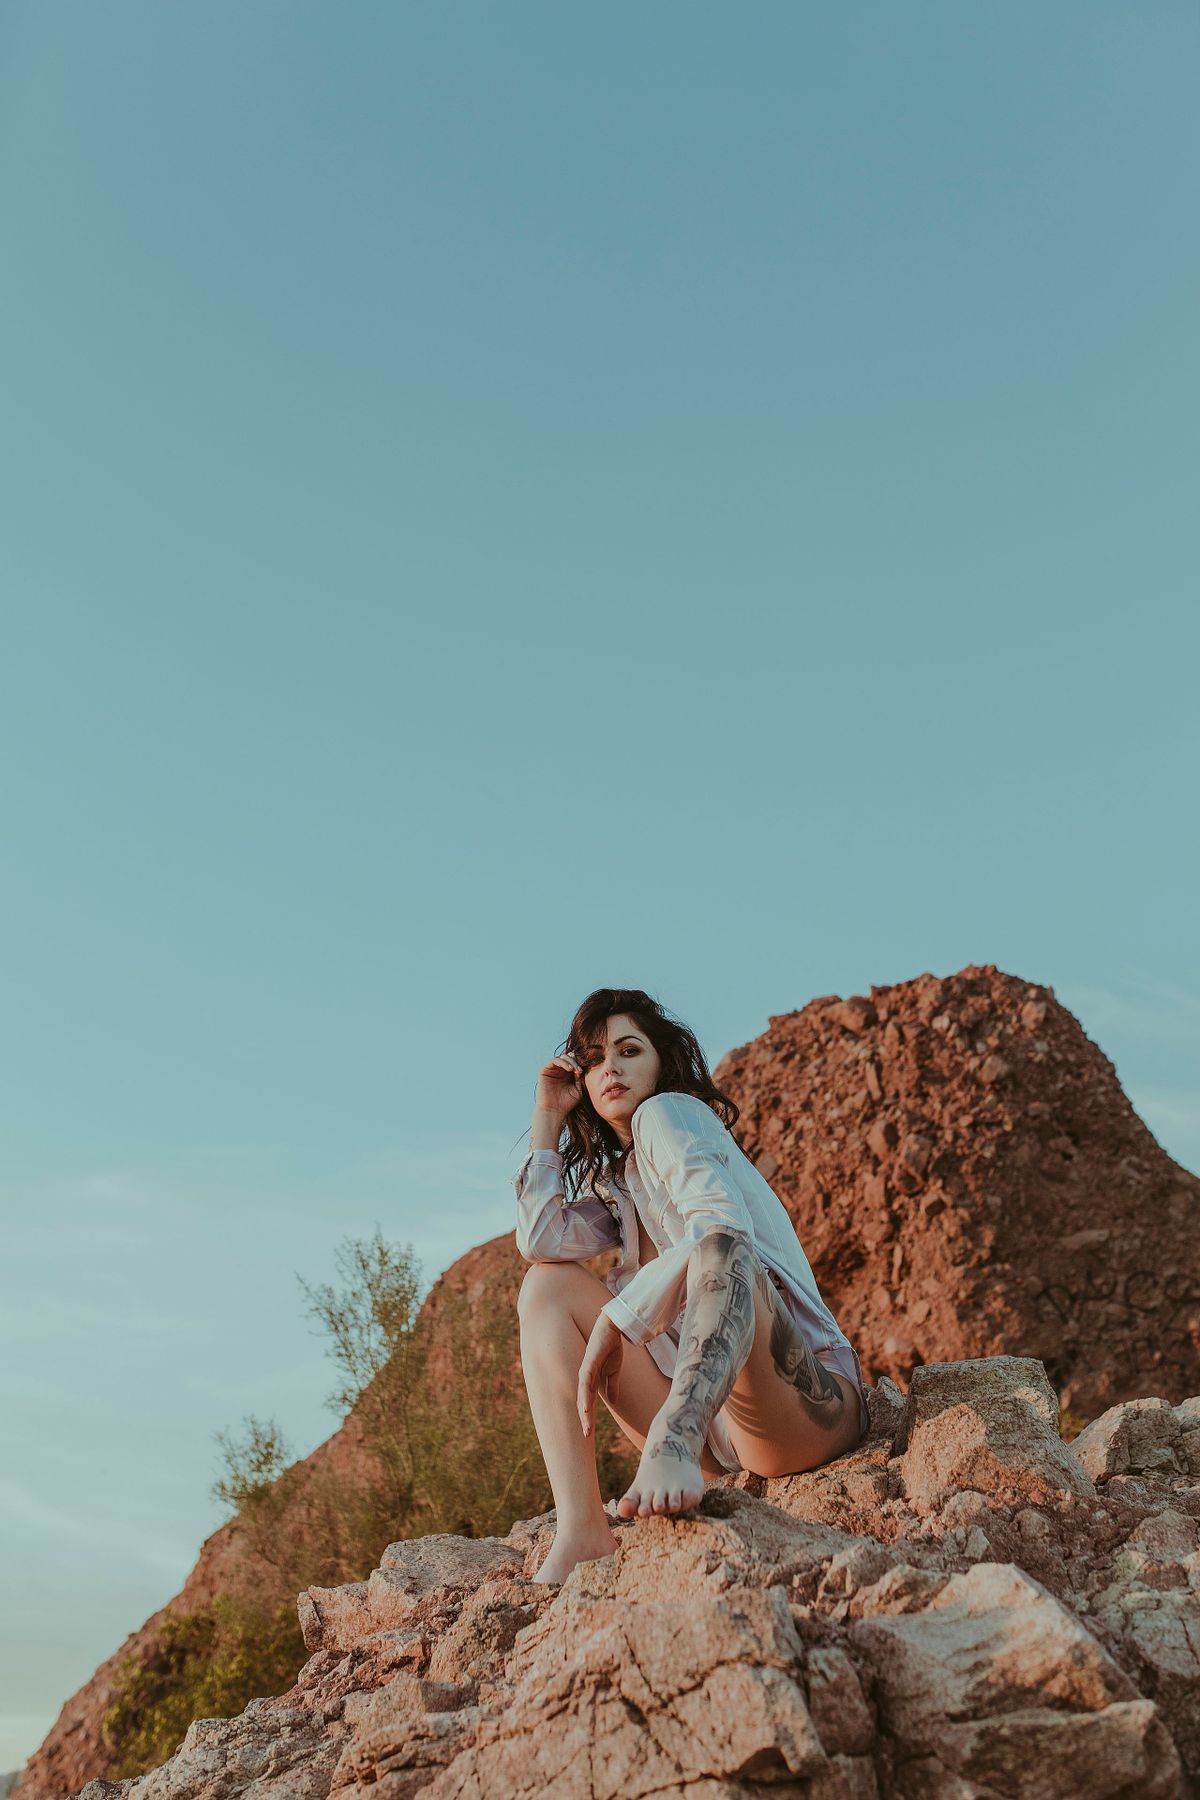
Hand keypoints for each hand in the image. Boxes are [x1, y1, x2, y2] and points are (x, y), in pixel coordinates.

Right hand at [534, 1052, 585, 1119]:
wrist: (554, 1111)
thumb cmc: (567, 1103)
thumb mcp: (578, 1089)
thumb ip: (580, 1078)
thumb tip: (582, 1066)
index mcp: (568, 1075)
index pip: (575, 1062)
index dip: (581, 1064)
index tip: (585, 1071)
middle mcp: (559, 1071)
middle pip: (569, 1058)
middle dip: (576, 1062)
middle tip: (580, 1070)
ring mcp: (552, 1070)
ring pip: (563, 1057)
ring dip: (571, 1061)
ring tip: (575, 1070)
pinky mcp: (544, 1071)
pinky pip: (554, 1060)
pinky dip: (562, 1062)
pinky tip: (569, 1069)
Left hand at [577, 1312, 623, 1438]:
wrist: (613, 1328)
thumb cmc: (611, 1347)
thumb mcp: (614, 1371)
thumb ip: (612, 1386)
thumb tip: (613, 1401)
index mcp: (591, 1381)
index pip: (588, 1403)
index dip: (588, 1417)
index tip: (588, 1433)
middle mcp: (585, 1378)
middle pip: (583, 1402)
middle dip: (584, 1419)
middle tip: (586, 1436)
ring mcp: (586, 1371)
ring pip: (582, 1395)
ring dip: (584, 1411)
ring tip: (585, 1426)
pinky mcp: (589, 1363)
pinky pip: (586, 1381)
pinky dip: (585, 1394)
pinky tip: (585, 1406)